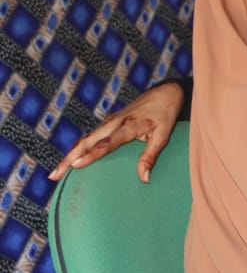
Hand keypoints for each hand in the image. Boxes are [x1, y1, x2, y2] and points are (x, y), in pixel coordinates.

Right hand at [48, 82, 184, 182]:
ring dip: (70, 155)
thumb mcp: (163, 136)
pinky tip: (71, 161)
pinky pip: (91, 137)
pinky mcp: (109, 123)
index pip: (107, 143)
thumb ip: (151, 156)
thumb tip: (144, 179)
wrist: (165, 93)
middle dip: (69, 158)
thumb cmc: (165, 115)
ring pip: (86, 139)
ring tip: (56, 173)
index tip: (76, 165)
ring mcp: (110, 122)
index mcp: (128, 125)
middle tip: (54, 175)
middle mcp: (114, 123)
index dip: (92, 154)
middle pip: (87, 141)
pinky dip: (79, 148)